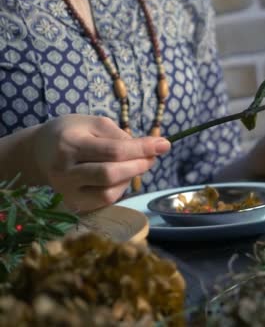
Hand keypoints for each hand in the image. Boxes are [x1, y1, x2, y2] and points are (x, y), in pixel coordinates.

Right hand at [30, 114, 170, 211]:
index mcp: (69, 144)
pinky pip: (105, 200)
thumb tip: (149, 149)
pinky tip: (121, 176)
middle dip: (139, 166)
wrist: (38, 153)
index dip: (142, 149)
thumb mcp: (92, 123)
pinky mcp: (73, 203)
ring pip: (109, 192)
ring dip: (130, 178)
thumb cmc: (70, 133)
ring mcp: (66, 191)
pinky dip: (120, 188)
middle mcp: (64, 170)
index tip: (164, 144)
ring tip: (133, 164)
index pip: (113, 151)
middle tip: (152, 157)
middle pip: (111, 174)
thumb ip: (120, 135)